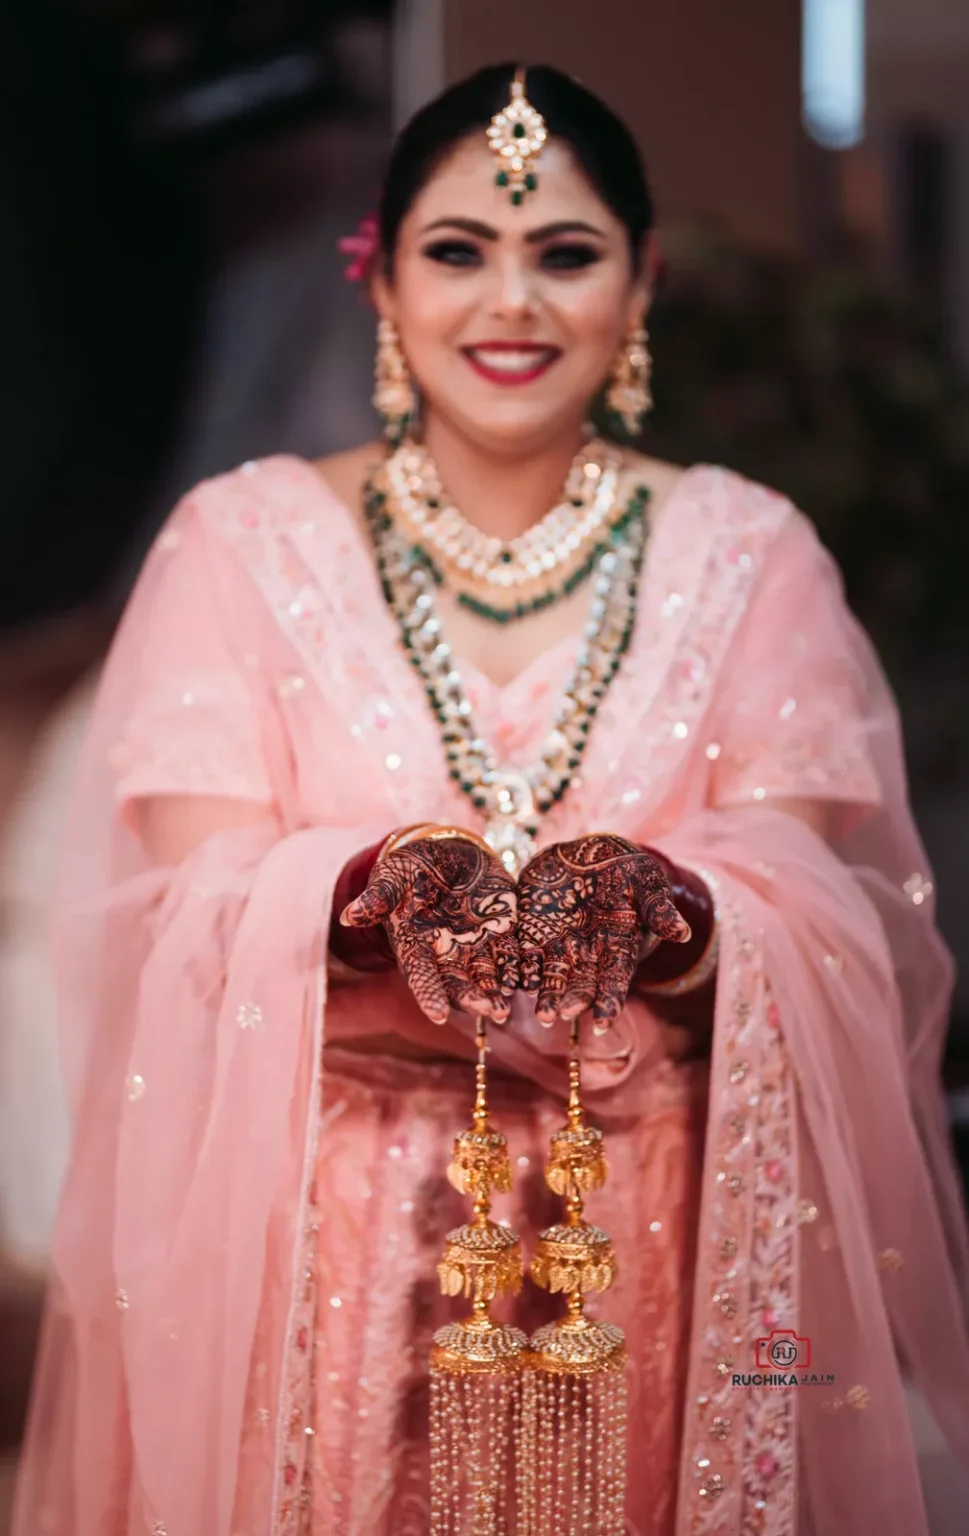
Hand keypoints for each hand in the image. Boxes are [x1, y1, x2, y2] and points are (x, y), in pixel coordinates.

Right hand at [340, 836, 517, 1025]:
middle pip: (458, 982)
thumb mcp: (392, 878)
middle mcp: (446, 952)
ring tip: (507, 1007)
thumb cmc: (411, 868)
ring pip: (487, 973)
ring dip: (498, 990)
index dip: (429, 994)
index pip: (421, 975)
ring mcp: (475, 943)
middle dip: (472, 998)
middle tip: (488, 1011)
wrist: (445, 853)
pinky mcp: (500, 930)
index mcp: (416, 945)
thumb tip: (349, 915)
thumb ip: (378, 898)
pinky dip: (519, 965)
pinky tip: (529, 979)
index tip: (437, 1014)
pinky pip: (512, 952)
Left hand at [517, 834, 689, 1028]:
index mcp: (617, 946)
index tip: (602, 1023)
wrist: (589, 854)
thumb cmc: (626, 871)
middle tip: (561, 1014)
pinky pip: (523, 953)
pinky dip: (517, 968)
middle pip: (579, 982)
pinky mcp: (532, 930)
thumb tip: (683, 932)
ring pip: (549, 975)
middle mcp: (587, 953)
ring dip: (544, 993)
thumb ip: (658, 908)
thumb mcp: (647, 882)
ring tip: (540, 1014)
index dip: (608, 1001)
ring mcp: (558, 943)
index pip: (614, 979)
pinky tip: (511, 983)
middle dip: (571, 999)